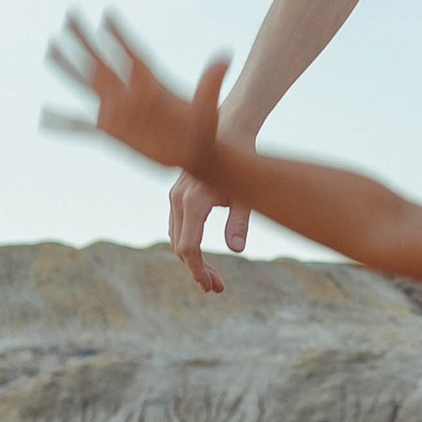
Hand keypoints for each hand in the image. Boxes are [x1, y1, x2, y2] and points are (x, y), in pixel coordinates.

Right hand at [45, 15, 224, 182]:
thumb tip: (225, 57)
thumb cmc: (203, 129)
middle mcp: (129, 93)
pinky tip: (43, 117)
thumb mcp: (206, 108)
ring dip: (69, 67)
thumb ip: (210, 84)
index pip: (131, 53)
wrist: (195, 154)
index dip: (121, 34)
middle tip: (70, 15)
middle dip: (85, 39)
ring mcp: (117, 111)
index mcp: (150, 84)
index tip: (107, 13)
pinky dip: (63, 121)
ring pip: (87, 84)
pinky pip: (81, 126)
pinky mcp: (112, 132)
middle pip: (101, 61)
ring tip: (51, 48)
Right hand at [170, 169, 252, 296]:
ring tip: (214, 280)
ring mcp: (175, 197)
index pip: (188, 247)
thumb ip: (240, 220)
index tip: (211, 286)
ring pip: (178, 238)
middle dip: (198, 270)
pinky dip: (189, 245)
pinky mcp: (178, 196)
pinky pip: (179, 227)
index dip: (198, 270)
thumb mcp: (246, 194)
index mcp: (193, 201)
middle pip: (180, 247)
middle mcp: (178, 200)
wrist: (229, 132)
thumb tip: (237, 249)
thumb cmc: (242, 164)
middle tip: (217, 289)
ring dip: (193, 260)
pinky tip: (205, 259)